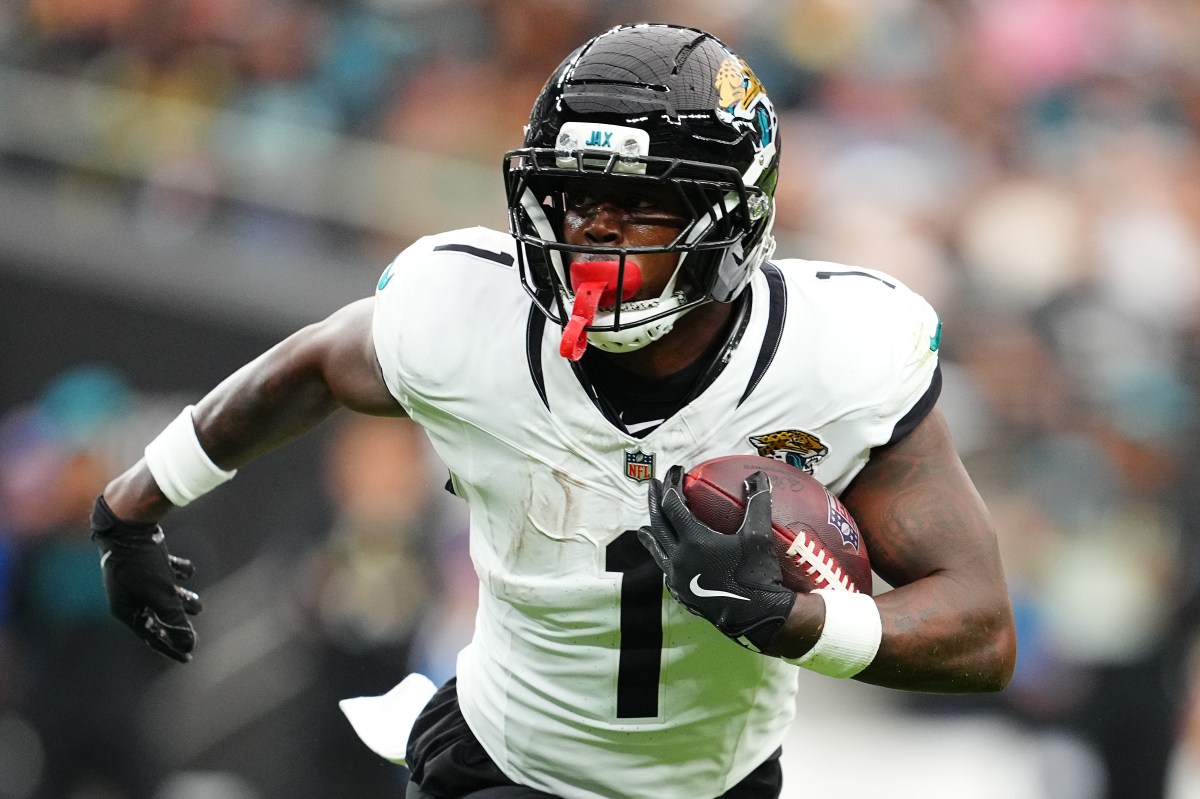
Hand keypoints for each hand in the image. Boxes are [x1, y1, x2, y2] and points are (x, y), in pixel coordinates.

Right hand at [90, 495, 201, 662]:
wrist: (129, 526)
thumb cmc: (142, 565)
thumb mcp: (161, 595)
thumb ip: (175, 620)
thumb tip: (189, 645)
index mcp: (126, 609)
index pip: (151, 635)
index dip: (171, 647)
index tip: (188, 658)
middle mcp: (128, 595)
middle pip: (157, 615)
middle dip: (177, 622)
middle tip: (194, 630)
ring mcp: (135, 576)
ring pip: (161, 594)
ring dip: (180, 599)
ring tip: (196, 603)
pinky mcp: (145, 558)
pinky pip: (163, 571)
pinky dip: (177, 573)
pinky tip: (188, 571)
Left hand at [637, 466, 794, 652]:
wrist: (758, 616)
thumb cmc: (758, 575)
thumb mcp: (759, 536)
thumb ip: (757, 503)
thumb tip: (757, 475)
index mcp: (694, 540)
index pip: (672, 504)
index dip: (671, 484)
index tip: (676, 471)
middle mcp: (679, 558)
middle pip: (658, 522)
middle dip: (654, 500)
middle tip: (652, 483)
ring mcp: (677, 577)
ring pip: (657, 548)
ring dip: (651, 531)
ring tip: (644, 524)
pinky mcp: (682, 592)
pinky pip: (664, 568)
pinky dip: (660, 556)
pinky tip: (663, 556)